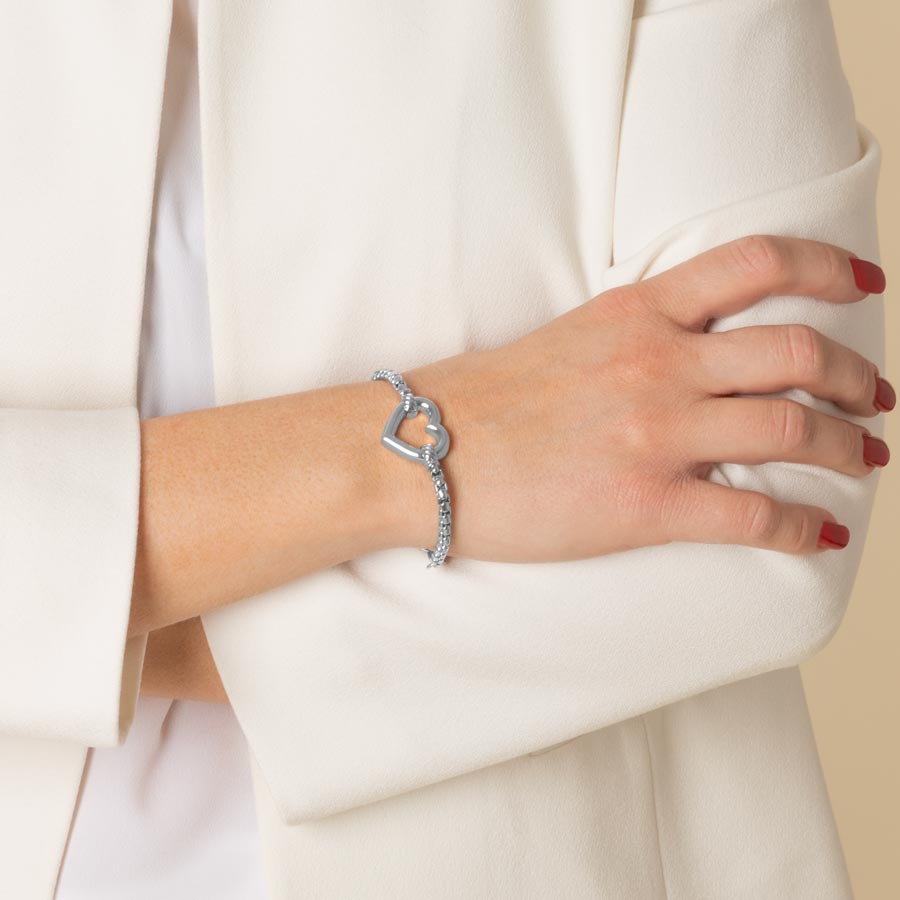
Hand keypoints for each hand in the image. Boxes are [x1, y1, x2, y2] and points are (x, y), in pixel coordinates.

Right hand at [401, 235, 891, 561]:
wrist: (421, 451)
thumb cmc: (481, 400)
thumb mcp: (567, 338)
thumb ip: (634, 335)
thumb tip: (685, 353)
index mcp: (636, 312)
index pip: (756, 263)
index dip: (830, 267)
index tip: (865, 286)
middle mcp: (658, 362)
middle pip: (796, 352)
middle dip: (857, 377)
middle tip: (877, 399)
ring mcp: (654, 433)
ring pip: (792, 430)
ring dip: (848, 448)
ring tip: (868, 460)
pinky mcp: (643, 505)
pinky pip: (752, 514)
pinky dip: (801, 527)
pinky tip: (819, 536)